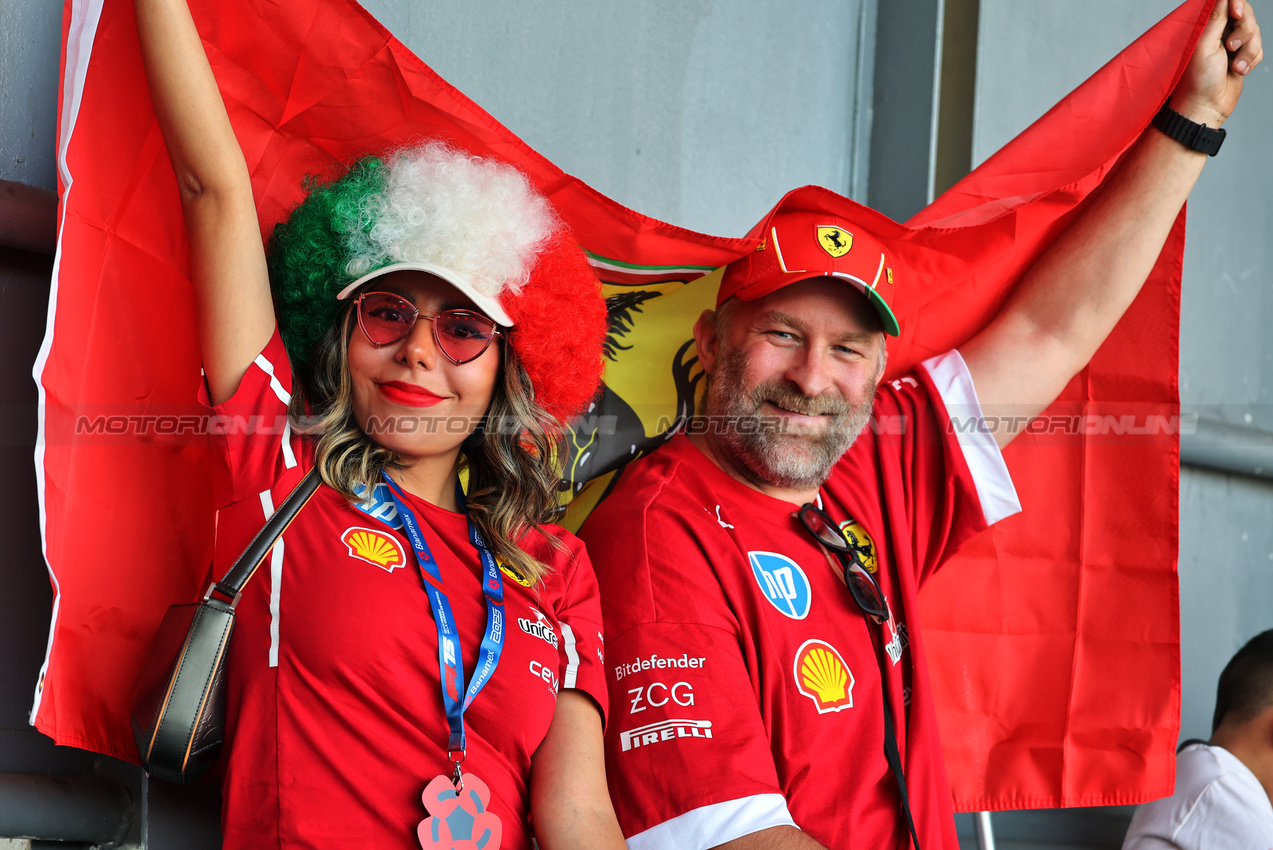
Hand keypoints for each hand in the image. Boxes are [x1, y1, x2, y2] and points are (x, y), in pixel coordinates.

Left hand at [1172, 0, 1262, 125]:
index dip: (1236, 3)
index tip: (1236, 12)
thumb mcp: (1205, 44)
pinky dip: (1250, 60)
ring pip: (1255, 33)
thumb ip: (1215, 18)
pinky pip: (1259, 49)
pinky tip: (1239, 71)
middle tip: (1230, 47)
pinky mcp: (1243, 56)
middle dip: (1244, 32)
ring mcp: (1233, 44)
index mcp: (1207, 26)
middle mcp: (1220, 32)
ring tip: (1234, 66)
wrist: (1207, 106)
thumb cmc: (1199, 79)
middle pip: (1246, 15)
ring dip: (1247, 51)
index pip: (1228, 3)